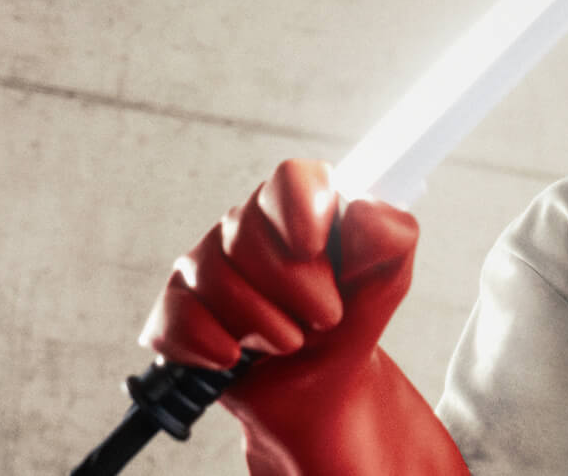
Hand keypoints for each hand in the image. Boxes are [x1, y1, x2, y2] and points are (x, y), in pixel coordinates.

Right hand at [141, 159, 467, 475]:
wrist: (320, 390)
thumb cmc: (350, 322)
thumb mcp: (387, 282)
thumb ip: (391, 240)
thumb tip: (366, 212)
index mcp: (302, 206)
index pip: (292, 177)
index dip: (301, 207)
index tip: (314, 246)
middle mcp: (247, 225)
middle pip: (248, 233)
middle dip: (296, 288)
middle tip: (324, 317)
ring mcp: (205, 265)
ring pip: (214, 278)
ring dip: (264, 325)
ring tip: (291, 340)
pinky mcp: (177, 309)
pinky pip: (177, 318)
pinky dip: (211, 344)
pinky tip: (236, 357)